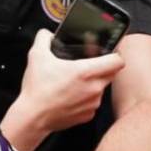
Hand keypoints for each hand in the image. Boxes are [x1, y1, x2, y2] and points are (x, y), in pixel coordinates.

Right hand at [3, 29, 123, 150]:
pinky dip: (85, 99)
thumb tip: (46, 34)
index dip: (115, 54)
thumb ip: (44, 38)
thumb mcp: (37, 55)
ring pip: (101, 89)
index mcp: (86, 72)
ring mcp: (92, 104)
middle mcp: (94, 88)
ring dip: (93, 84)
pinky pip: (93, 103)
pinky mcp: (87, 116)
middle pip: (111, 74)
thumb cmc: (38, 89)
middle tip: (88, 64)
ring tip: (74, 82)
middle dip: (103, 68)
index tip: (108, 53)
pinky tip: (71, 96)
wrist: (33, 117)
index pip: (118, 61)